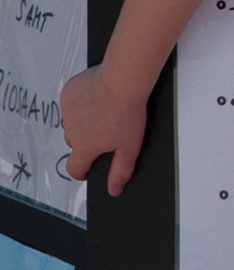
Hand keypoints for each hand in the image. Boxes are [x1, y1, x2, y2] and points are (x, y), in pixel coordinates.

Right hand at [59, 67, 149, 195]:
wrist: (123, 79)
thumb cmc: (128, 111)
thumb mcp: (130, 147)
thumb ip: (120, 171)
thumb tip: (114, 190)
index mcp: (84, 146)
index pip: (74, 168)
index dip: (81, 172)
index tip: (87, 170)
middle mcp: (71, 130)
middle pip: (74, 143)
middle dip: (86, 142)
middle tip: (105, 133)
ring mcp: (67, 110)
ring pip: (73, 122)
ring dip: (83, 120)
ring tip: (104, 112)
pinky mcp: (68, 92)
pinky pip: (72, 102)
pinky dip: (82, 102)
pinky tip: (98, 96)